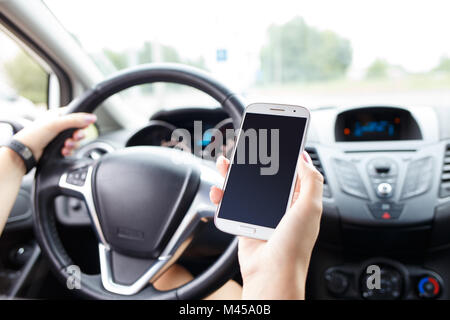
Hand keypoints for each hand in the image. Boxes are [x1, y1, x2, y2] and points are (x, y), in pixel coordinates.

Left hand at [13, 111, 96, 160]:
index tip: (84, 126)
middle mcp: (59, 125)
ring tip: (66, 146)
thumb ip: (75, 121)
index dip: (82, 121)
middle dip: (78, 135)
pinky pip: (70, 149)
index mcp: (58, 115)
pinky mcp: (58, 147)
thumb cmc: (34, 134)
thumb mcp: (56, 124)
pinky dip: (69, 150)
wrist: (25, 152)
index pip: (76, 115)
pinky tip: (64, 151)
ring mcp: (59, 137)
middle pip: (78, 129)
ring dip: (73, 144)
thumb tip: (92, 118)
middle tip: (75, 137)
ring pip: (75, 140)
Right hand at [210, 152, 322, 298]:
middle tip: (245, 147)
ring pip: (246, 186)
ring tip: (225, 162)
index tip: (275, 140)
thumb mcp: (310, 207)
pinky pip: (232, 202)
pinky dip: (223, 194)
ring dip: (234, 173)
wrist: (270, 273)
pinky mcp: (245, 221)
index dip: (284, 155)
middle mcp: (281, 206)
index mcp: (300, 201)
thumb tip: (304, 157)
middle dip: (254, 161)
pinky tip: (219, 189)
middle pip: (265, 176)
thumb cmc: (293, 246)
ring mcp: (262, 213)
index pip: (292, 171)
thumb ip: (311, 180)